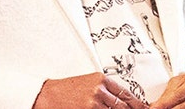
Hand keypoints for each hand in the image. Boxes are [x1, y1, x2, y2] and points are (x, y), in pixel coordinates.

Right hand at [33, 72, 148, 108]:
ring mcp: (94, 103)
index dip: (137, 105)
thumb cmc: (66, 90)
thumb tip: (120, 102)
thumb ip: (105, 91)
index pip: (126, 94)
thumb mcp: (88, 84)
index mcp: (101, 79)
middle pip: (123, 107)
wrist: (47, 96)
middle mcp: (99, 90)